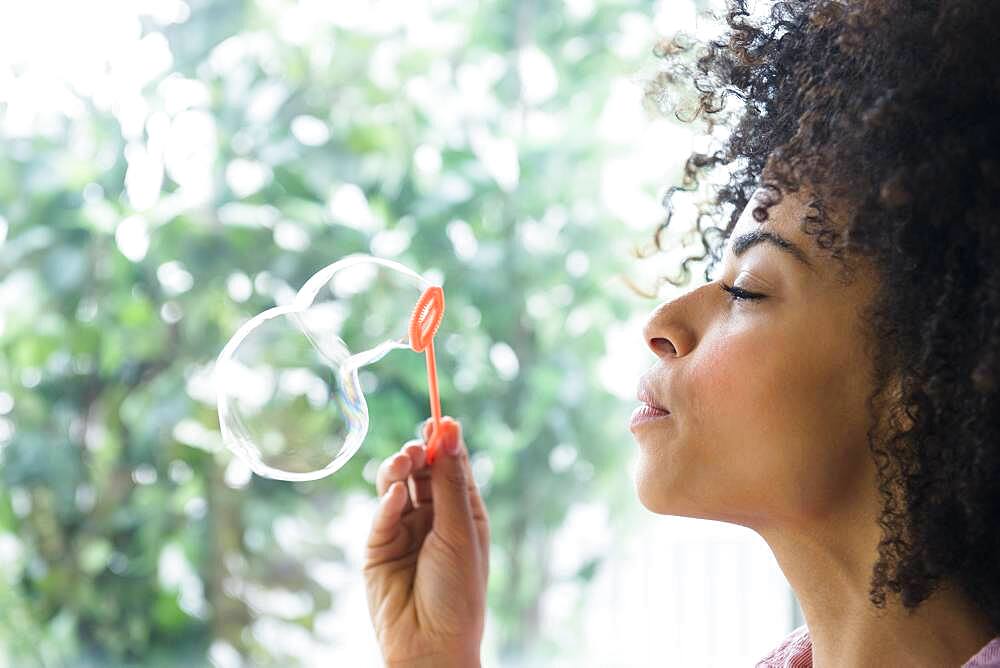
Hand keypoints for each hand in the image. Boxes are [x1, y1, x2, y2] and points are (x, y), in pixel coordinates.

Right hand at [363, 416, 489, 666]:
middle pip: (422, 470)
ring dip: (397, 470)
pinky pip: (381, 514)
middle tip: (416, 448)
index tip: (437, 420)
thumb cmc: (458, 592)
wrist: (430, 645)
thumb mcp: (461, 529)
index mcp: (464, 512)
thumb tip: (450, 428)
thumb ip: (451, 479)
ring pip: (396, 486)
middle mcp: (434, 518)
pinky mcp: (378, 547)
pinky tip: (394, 499)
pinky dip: (386, 502)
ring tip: (401, 464)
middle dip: (418, 454)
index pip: (452, 466)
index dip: (445, 442)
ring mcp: (405, 531)